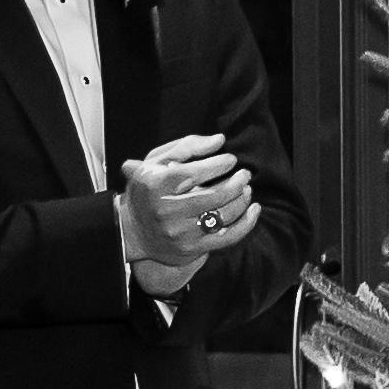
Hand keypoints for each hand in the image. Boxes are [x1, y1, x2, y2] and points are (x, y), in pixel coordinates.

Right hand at [121, 137, 261, 268]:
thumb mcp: (156, 162)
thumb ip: (186, 147)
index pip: (191, 173)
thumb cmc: (150, 189)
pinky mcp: (192, 249)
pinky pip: (229, 237)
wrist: (133, 232)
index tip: (230, 160)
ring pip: (223, 215)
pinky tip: (254, 208)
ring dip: (242, 199)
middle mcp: (165, 211)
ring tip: (246, 187)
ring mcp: (180, 233)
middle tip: (245, 174)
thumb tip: (219, 140)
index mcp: (155, 186)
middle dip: (236, 182)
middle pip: (213, 196)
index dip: (217, 165)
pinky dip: (247, 222)